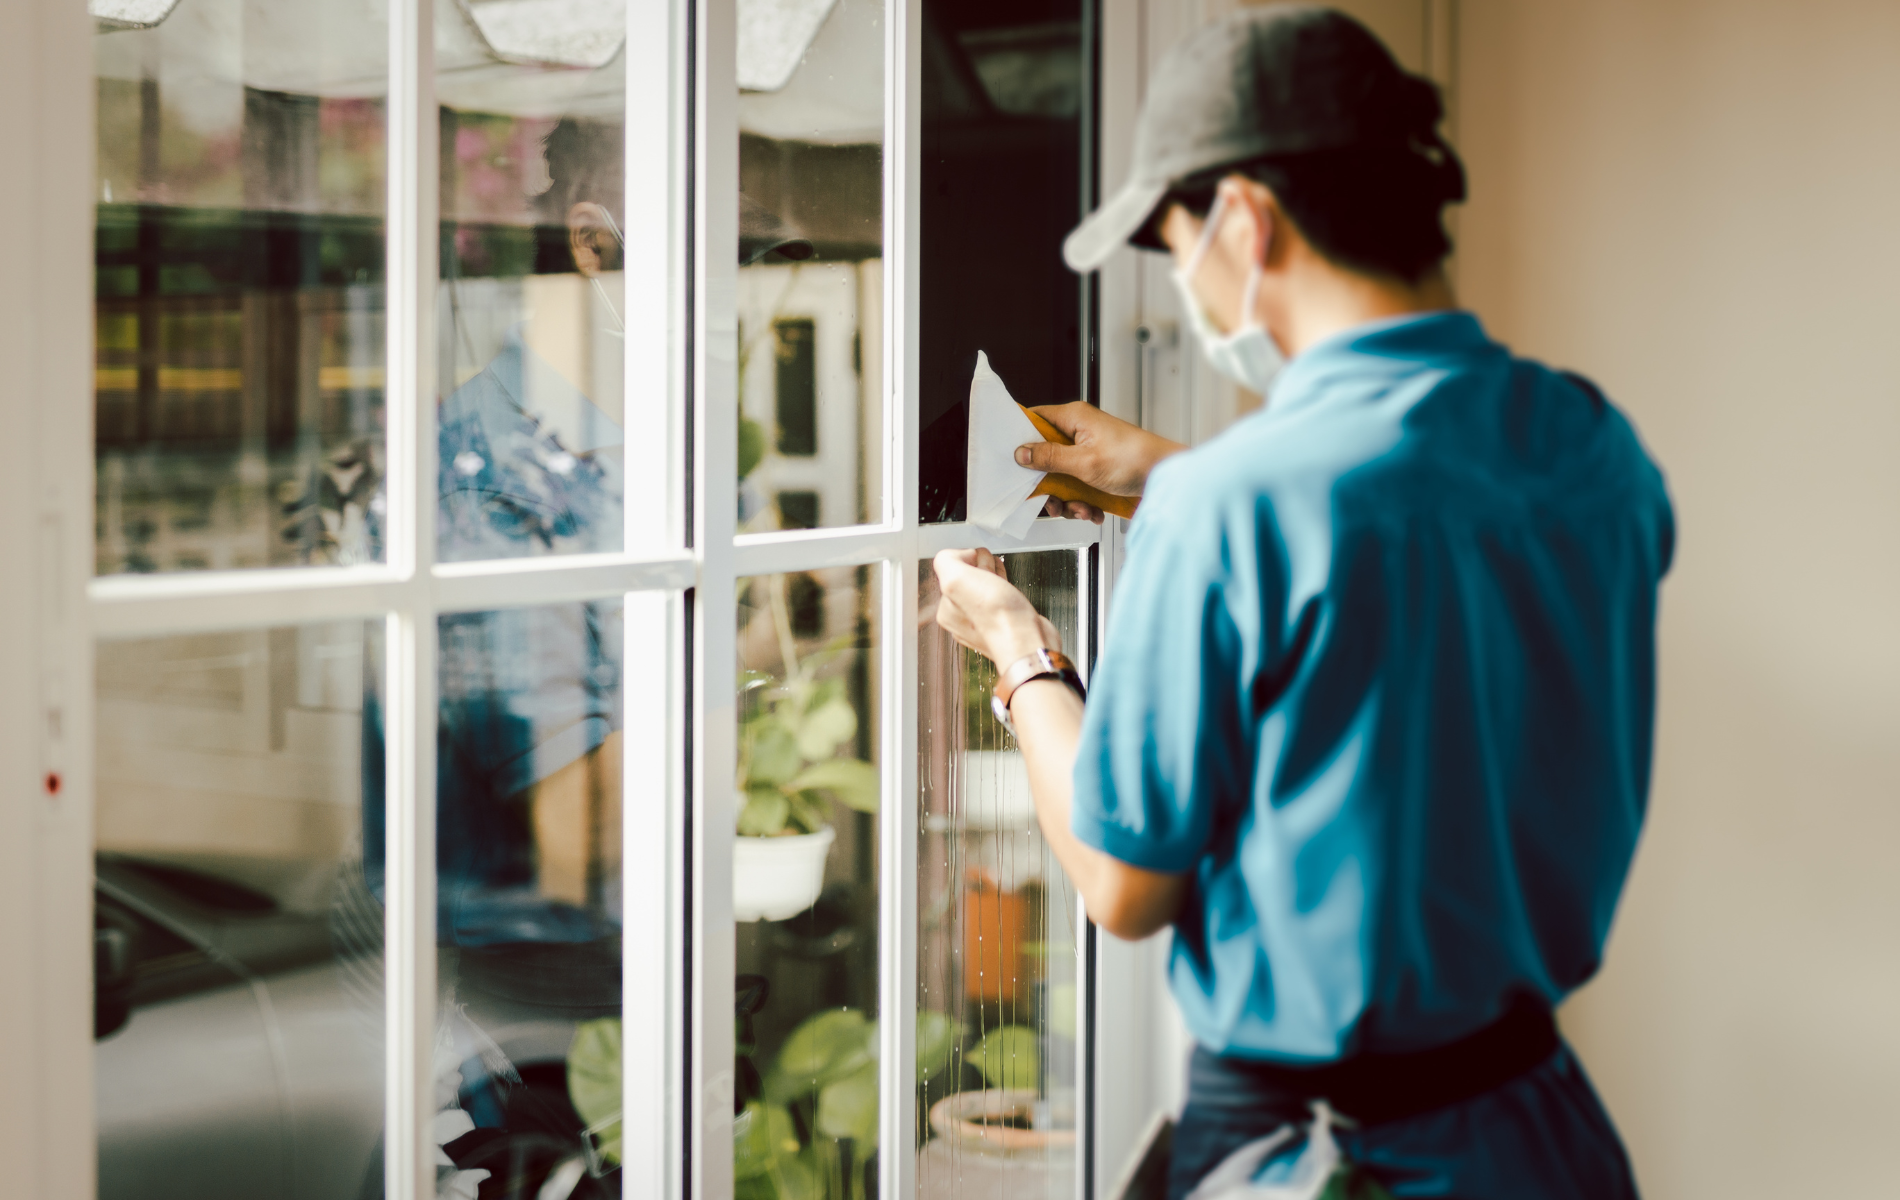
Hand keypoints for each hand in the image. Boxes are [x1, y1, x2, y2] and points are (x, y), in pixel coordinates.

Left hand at [933, 548, 1060, 666]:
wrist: (1029, 642)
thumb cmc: (998, 617)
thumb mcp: (957, 578)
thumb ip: (947, 561)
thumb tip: (962, 556)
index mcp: (946, 610)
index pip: (952, 569)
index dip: (969, 560)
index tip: (979, 566)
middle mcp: (961, 619)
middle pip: (970, 577)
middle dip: (983, 569)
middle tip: (992, 578)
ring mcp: (983, 622)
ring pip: (986, 585)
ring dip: (995, 576)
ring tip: (1003, 582)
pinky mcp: (1004, 621)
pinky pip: (1000, 596)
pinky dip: (1005, 586)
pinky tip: (1010, 588)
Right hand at [1015, 403, 1183, 510]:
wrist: (1167, 478)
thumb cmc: (1135, 459)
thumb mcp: (1084, 461)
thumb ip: (1049, 457)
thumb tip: (1021, 453)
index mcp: (1074, 418)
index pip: (1035, 418)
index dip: (1020, 437)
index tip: (1012, 458)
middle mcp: (1080, 433)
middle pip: (1045, 456)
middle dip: (1047, 483)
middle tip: (1051, 498)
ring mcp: (1089, 454)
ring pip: (1061, 478)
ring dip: (1067, 499)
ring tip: (1081, 508)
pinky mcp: (1098, 473)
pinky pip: (1078, 489)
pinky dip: (1083, 503)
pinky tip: (1094, 510)